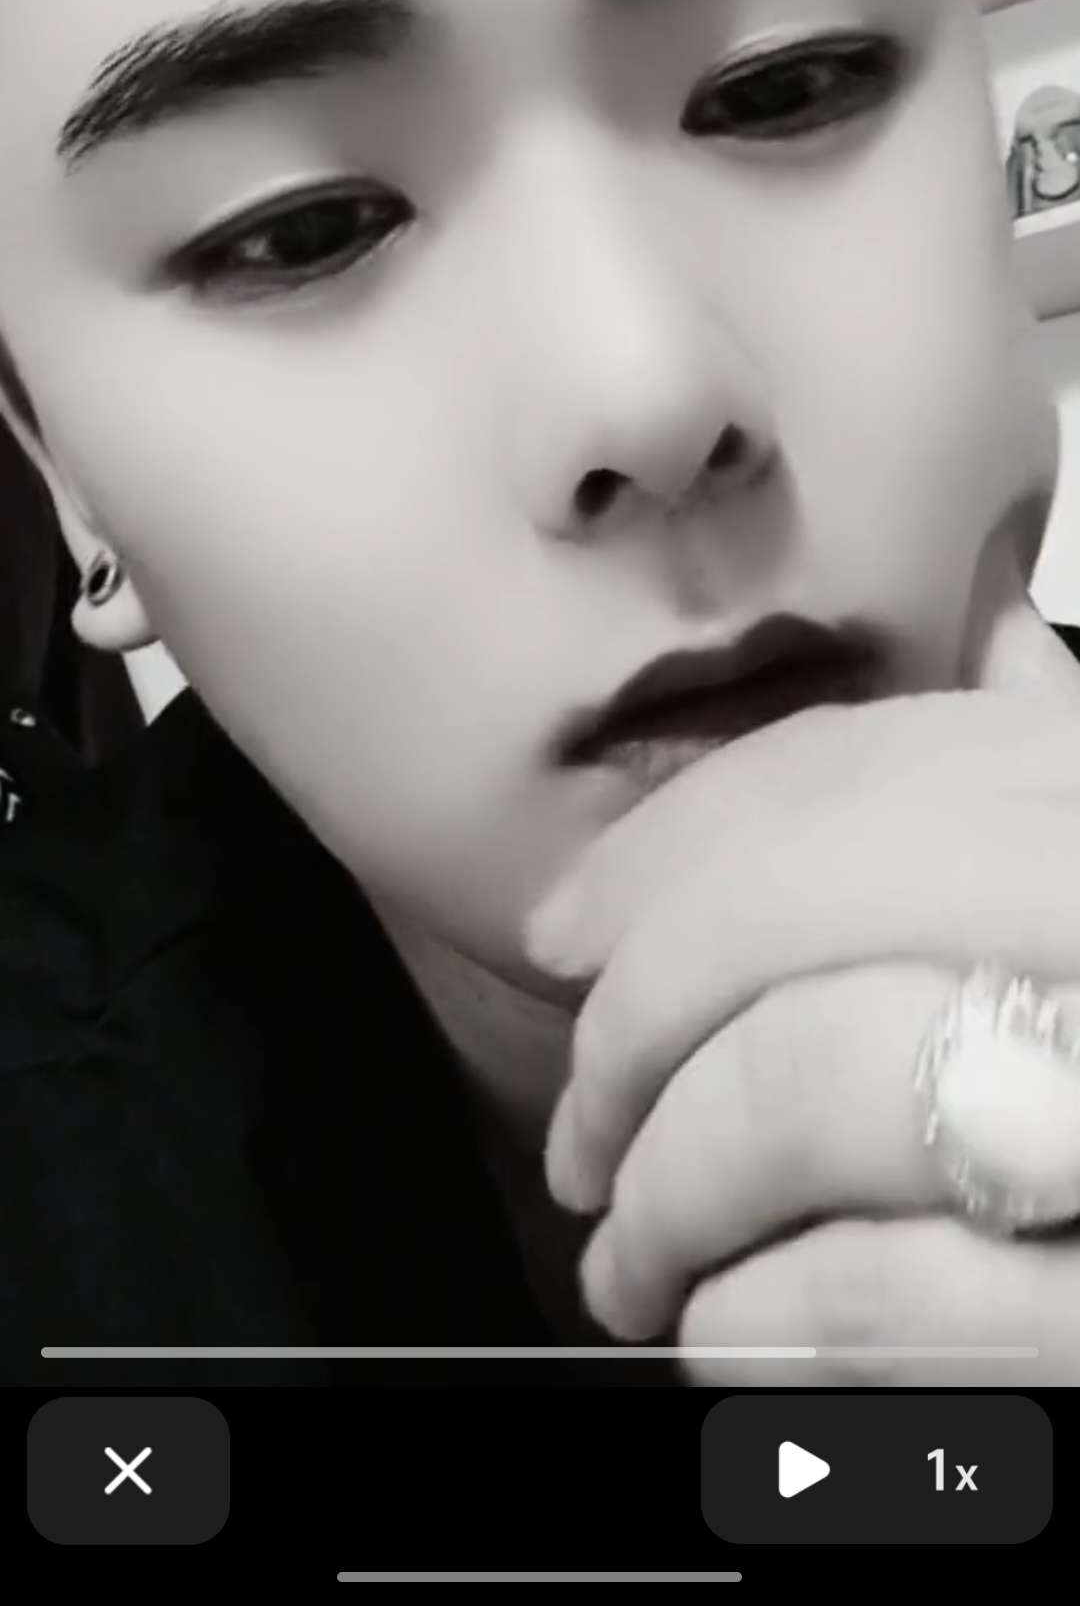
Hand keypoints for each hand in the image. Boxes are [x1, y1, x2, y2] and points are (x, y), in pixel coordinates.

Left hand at [525, 540, 1079, 1375]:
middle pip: (816, 915)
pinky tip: (731, 1337)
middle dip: (645, 1028)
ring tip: (636, 1256)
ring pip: (813, 1092)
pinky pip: (875, 1296)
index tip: (568, 931)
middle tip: (585, 1132)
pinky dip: (756, 1321)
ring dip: (671, 1189)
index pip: (883, 768)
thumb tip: (1004, 638)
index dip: (682, 841)